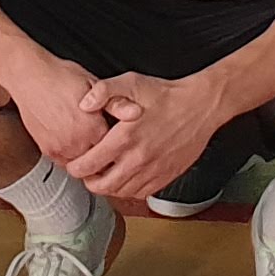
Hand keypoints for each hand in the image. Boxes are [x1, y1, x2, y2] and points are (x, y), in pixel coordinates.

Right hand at [5, 57, 122, 181]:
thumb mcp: (93, 84)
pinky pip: (64, 162)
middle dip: (104, 155)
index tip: (122, 140)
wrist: (29, 77)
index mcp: (92, 128)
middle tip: (109, 146)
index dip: (119, 143)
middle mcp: (76, 143)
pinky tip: (74, 142)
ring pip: (81, 165)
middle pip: (99, 161)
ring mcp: (60, 149)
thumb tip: (137, 112)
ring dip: (87, 157)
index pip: (114, 148)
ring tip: (90, 142)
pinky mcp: (47, 150)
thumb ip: (116, 103)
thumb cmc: (60, 77)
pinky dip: (71, 156)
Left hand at [64, 72, 224, 203]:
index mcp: (125, 138)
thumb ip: (104, 91)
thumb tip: (84, 104)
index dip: (75, 167)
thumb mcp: (132, 82)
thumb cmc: (166, 95)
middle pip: (102, 186)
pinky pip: (141, 193)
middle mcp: (138, 159)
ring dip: (109, 186)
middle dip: (89, 181)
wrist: (200, 106)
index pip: (89, 165)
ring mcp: (153, 170)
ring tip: (105, 175)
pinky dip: (129, 190)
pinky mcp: (166, 176)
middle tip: (86, 173)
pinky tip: (126, 177)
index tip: (73, 163)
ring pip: (121, 192)